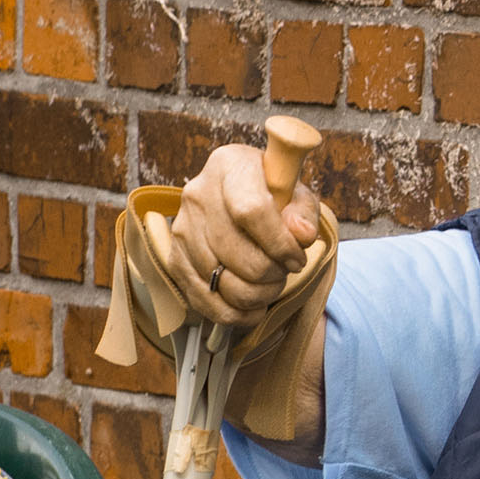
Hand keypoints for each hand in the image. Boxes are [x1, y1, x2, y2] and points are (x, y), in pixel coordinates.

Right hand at [166, 143, 321, 328]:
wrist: (241, 200)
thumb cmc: (275, 198)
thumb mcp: (298, 195)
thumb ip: (305, 213)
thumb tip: (300, 234)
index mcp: (231, 166)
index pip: (251, 210)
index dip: (279, 243)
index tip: (297, 259)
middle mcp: (198, 193)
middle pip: (235, 251)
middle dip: (270, 273)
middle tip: (285, 272)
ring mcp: (181, 227)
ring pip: (220, 280)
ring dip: (256, 294)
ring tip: (272, 284)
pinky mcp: (174, 257)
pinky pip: (203, 299)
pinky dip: (234, 313)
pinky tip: (254, 307)